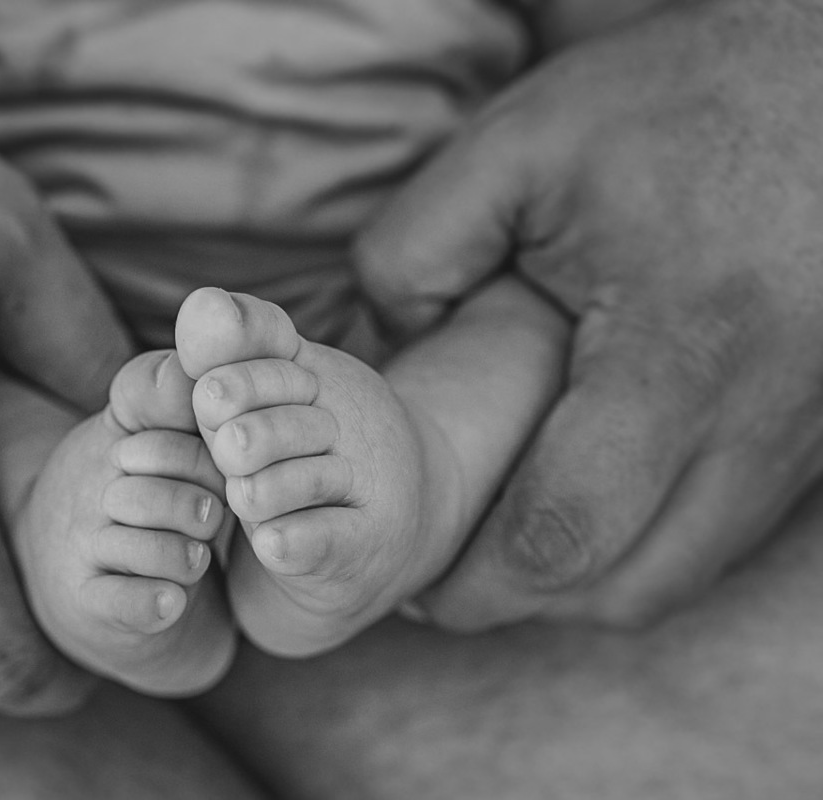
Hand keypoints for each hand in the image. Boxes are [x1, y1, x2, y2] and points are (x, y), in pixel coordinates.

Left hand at [356, 0, 822, 628]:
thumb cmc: (681, 100)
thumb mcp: (519, 144)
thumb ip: (419, 246)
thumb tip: (390, 346)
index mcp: (681, 350)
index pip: (568, 531)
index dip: (481, 585)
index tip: (420, 586)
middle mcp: (760, 416)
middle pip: (631, 586)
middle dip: (526, 605)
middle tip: (451, 579)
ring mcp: (802, 431)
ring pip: (686, 572)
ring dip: (589, 583)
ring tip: (510, 545)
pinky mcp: (816, 427)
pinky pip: (724, 529)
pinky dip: (647, 542)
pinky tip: (591, 498)